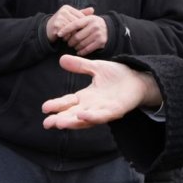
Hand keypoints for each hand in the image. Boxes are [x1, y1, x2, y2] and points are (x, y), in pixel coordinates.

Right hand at [42, 54, 160, 129]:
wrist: (137, 78)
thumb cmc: (117, 75)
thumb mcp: (96, 68)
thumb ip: (80, 66)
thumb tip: (61, 59)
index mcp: (86, 97)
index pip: (68, 102)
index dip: (57, 105)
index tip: (44, 108)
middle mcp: (93, 106)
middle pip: (73, 115)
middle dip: (61, 119)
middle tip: (47, 123)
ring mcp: (104, 109)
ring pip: (85, 119)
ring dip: (73, 121)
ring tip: (60, 123)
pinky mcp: (115, 110)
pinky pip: (102, 116)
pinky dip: (92, 117)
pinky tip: (82, 115)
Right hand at [46, 5, 93, 41]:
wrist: (46, 31)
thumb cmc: (61, 24)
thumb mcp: (71, 17)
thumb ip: (81, 13)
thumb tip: (92, 9)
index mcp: (67, 8)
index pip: (81, 17)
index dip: (82, 25)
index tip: (82, 31)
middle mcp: (63, 11)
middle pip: (77, 23)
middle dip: (78, 31)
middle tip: (77, 36)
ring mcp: (59, 18)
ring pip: (73, 29)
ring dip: (72, 35)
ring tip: (70, 37)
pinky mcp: (56, 25)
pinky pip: (67, 33)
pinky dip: (67, 37)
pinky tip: (65, 38)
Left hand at [57, 14, 108, 55]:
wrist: (109, 29)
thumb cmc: (94, 24)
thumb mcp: (88, 18)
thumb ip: (78, 19)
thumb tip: (62, 23)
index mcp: (89, 19)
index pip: (75, 24)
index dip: (66, 29)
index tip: (59, 34)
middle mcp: (94, 26)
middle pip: (77, 36)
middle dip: (70, 41)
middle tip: (68, 43)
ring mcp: (98, 34)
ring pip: (81, 44)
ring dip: (75, 47)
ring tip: (74, 46)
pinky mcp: (100, 42)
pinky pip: (87, 49)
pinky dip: (81, 52)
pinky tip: (79, 52)